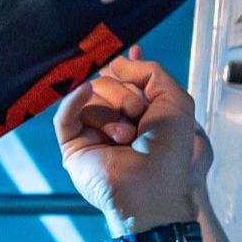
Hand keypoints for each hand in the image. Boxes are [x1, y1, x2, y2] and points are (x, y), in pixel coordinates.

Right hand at [55, 51, 213, 230]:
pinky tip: (86, 93)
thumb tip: (117, 63)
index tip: (136, 54)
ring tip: (126, 135)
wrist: (153, 187)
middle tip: (137, 115)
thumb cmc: (170, 152)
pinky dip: (74, 100)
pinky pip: (65, 115)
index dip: (128, 68)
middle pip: (106, 84)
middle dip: (124, 94)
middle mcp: (117, 123)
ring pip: (89, 98)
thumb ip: (150, 72)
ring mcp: (95, 135)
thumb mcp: (176, 100)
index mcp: (142, 115)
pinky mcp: (75, 148)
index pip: (126, 81)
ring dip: (110, 110)